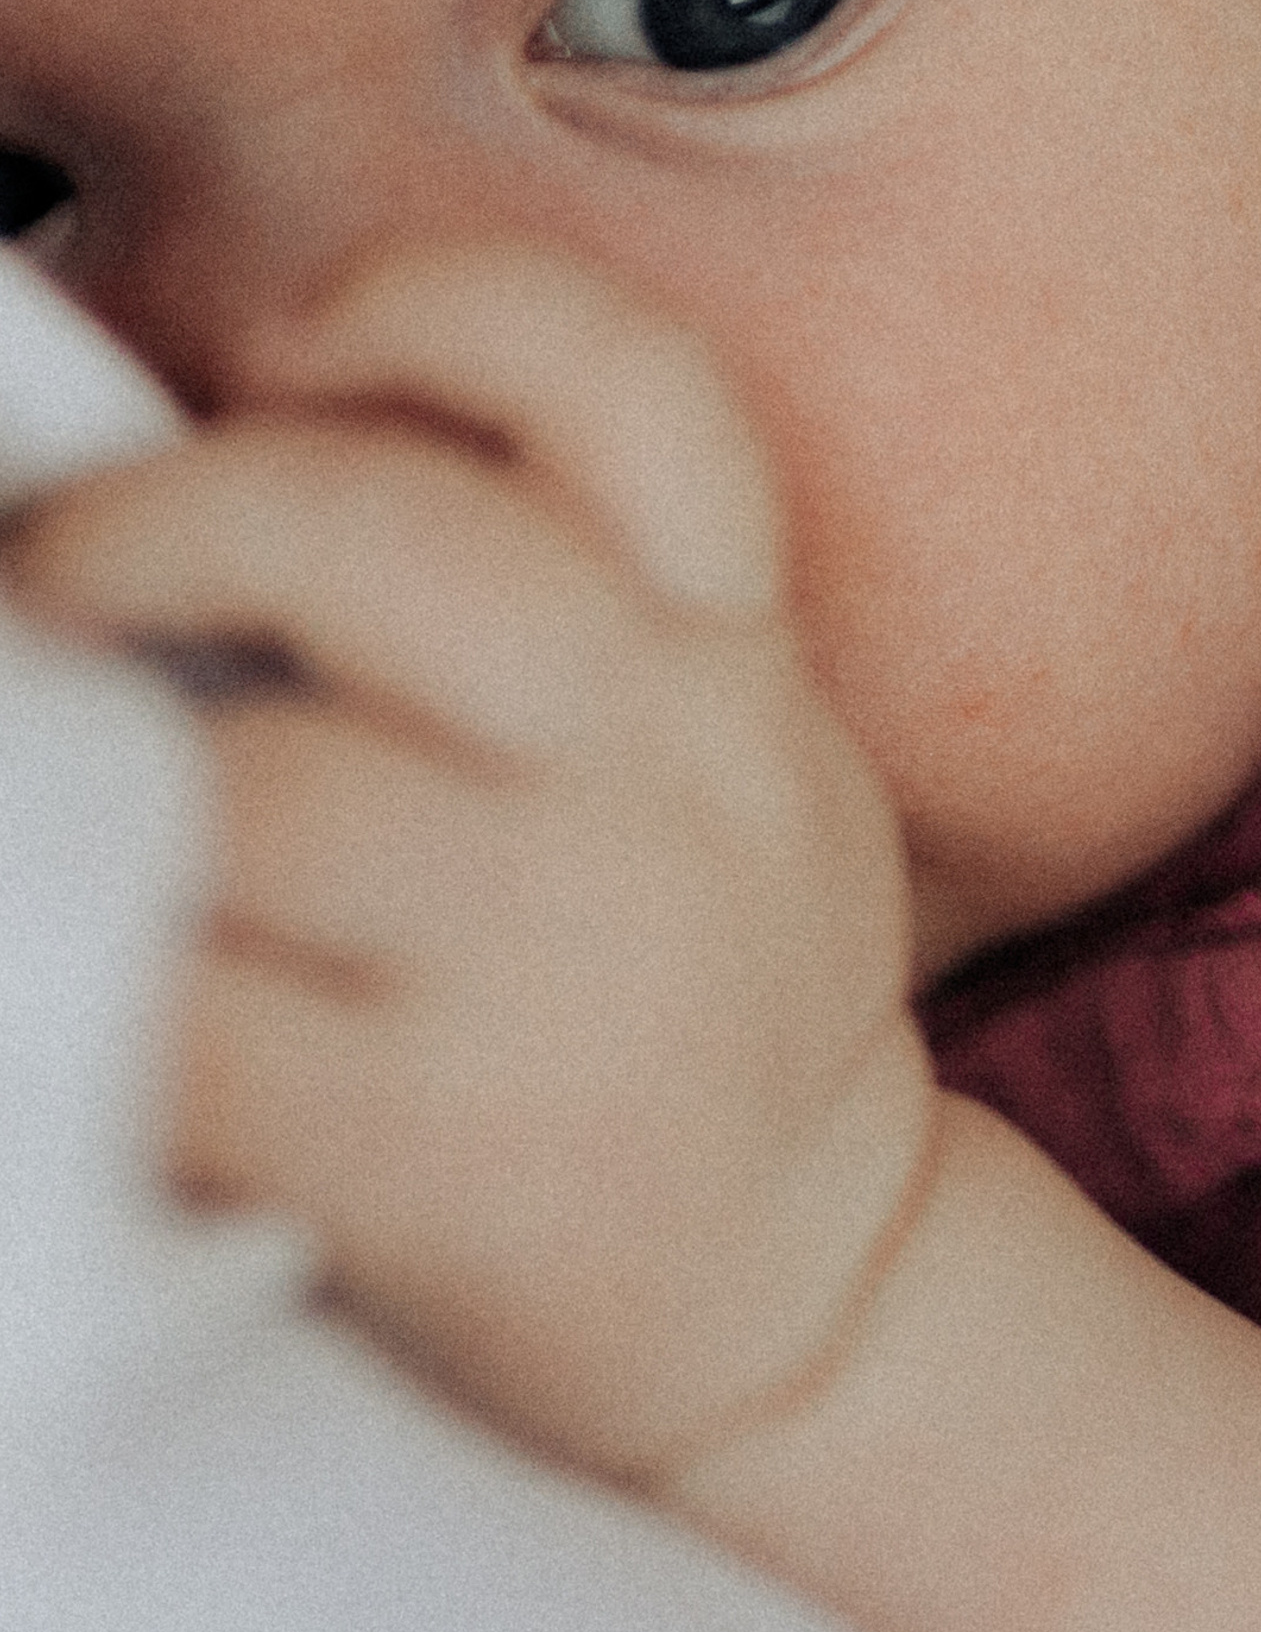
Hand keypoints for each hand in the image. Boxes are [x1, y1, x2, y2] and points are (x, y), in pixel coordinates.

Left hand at [1, 246, 932, 1481]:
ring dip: (97, 787)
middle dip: (155, 523)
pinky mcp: (453, 1157)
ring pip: (261, 788)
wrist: (814, 1319)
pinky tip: (76, 999)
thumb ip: (559, 626)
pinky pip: (191, 1026)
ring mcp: (574, 970)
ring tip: (51, 806)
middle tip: (50, 580)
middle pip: (388, 541)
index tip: (286, 352)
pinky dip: (88, 996)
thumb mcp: (722, 768)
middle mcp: (680, 783)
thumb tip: (217, 474)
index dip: (438, 313)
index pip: (632, 393)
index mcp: (735, 666)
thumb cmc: (693, 1013)